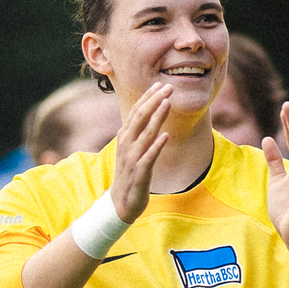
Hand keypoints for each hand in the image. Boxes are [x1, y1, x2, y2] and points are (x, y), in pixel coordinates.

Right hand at [107, 82, 176, 223]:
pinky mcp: (139, 173)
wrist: (120, 203)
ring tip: (168, 102)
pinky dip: (157, 145)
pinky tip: (166, 136)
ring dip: (157, 117)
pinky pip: (149, 157)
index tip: (160, 84)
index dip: (148, 97)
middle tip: (168, 87)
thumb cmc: (129, 175)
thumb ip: (137, 133)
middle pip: (140, 117)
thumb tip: (146, 115)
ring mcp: (132, 158)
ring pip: (145, 133)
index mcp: (125, 137)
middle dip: (154, 101)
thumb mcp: (131, 150)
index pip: (136, 111)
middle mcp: (127, 145)